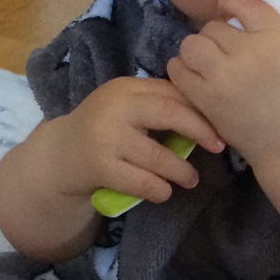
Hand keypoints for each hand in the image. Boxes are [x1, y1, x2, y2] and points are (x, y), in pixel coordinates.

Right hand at [26, 76, 225, 207]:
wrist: (57, 158)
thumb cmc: (104, 133)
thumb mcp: (126, 110)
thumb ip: (158, 106)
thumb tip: (209, 116)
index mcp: (126, 88)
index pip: (171, 92)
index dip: (200, 108)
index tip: (221, 124)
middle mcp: (115, 106)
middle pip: (169, 113)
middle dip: (200, 130)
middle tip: (219, 146)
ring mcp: (106, 137)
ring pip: (158, 156)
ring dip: (181, 170)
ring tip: (191, 179)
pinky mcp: (100, 167)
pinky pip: (142, 182)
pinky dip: (159, 189)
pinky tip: (163, 192)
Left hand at [166, 0, 279, 166]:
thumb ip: (261, 28)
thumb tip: (224, 8)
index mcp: (278, 38)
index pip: (245, 3)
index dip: (231, 3)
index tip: (227, 9)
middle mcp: (252, 52)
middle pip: (214, 27)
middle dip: (215, 38)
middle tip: (223, 55)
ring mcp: (227, 74)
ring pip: (192, 44)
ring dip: (196, 52)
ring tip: (206, 65)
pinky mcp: (207, 96)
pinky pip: (178, 68)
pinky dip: (182, 69)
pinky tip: (194, 77)